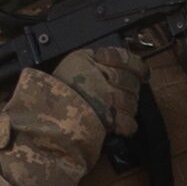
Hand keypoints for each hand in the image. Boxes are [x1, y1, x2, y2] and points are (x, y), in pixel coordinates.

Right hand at [3, 47, 145, 182]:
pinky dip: (127, 127)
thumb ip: (94, 60)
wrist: (43, 116)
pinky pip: (129, 123)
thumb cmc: (54, 91)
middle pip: (131, 82)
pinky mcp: (110, 119)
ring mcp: (108, 97)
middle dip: (129, 91)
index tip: (143, 74)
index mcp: (93, 59)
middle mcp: (103, 75)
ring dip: (127, 109)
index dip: (137, 66)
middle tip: (119, 98)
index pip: (125, 57)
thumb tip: (114, 64)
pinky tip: (120, 128)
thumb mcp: (72, 64)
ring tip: (115, 113)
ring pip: (132, 103)